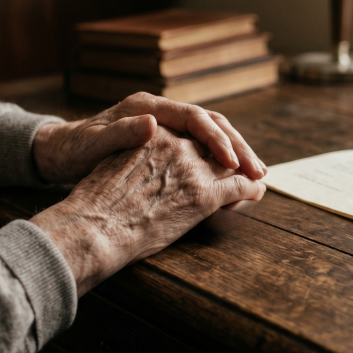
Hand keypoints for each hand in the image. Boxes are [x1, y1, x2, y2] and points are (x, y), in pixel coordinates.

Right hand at [31, 127, 265, 295]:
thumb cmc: (96, 200)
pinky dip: (250, 189)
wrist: (95, 225)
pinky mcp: (202, 195)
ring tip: (258, 174)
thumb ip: (137, 149)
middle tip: (251, 162)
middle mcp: (176, 144)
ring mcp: (191, 168)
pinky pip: (237, 186)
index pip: (194, 126)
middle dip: (235, 151)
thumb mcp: (114, 159)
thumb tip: (147, 147)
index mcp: (155, 131)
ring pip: (229, 163)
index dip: (210, 136)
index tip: (219, 145)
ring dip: (246, 169)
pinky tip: (257, 190)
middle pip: (215, 142)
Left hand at [33, 92, 266, 182]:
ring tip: (256, 176)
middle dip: (238, 146)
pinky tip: (233, 179)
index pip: (194, 117)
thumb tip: (152, 122)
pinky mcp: (166, 142)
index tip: (233, 162)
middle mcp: (162, 111)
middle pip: (212, 123)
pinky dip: (220, 162)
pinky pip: (201, 149)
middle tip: (260, 172)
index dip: (217, 139)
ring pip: (211, 136)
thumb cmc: (73, 149)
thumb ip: (121, 134)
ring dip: (235, 154)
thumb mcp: (93, 143)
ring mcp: (166, 126)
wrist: (59, 152)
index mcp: (148, 105)